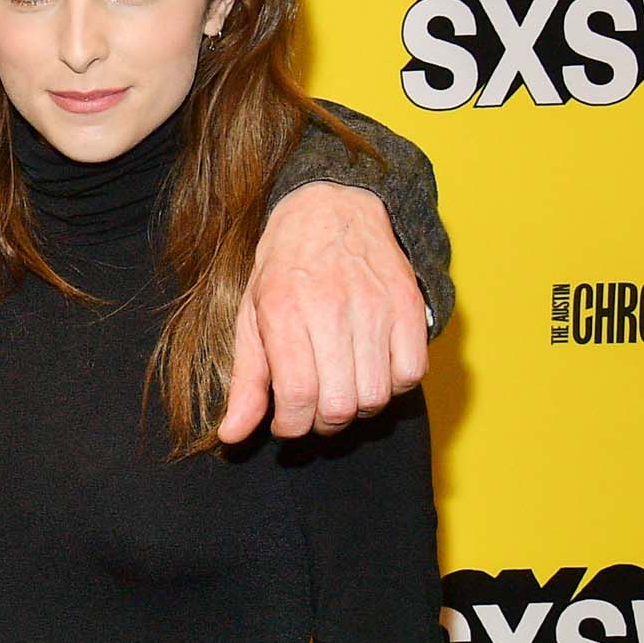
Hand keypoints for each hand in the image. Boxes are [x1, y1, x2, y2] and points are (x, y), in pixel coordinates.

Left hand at [219, 182, 429, 443]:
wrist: (331, 207)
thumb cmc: (283, 267)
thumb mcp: (250, 316)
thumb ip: (245, 380)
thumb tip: (232, 436)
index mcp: (284, 312)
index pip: (297, 397)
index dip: (292, 426)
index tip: (286, 423)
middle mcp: (331, 309)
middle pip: (339, 405)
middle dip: (322, 423)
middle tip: (312, 410)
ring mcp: (375, 306)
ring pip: (377, 396)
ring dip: (358, 408)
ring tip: (341, 391)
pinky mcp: (409, 305)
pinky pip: (412, 374)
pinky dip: (393, 386)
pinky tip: (372, 371)